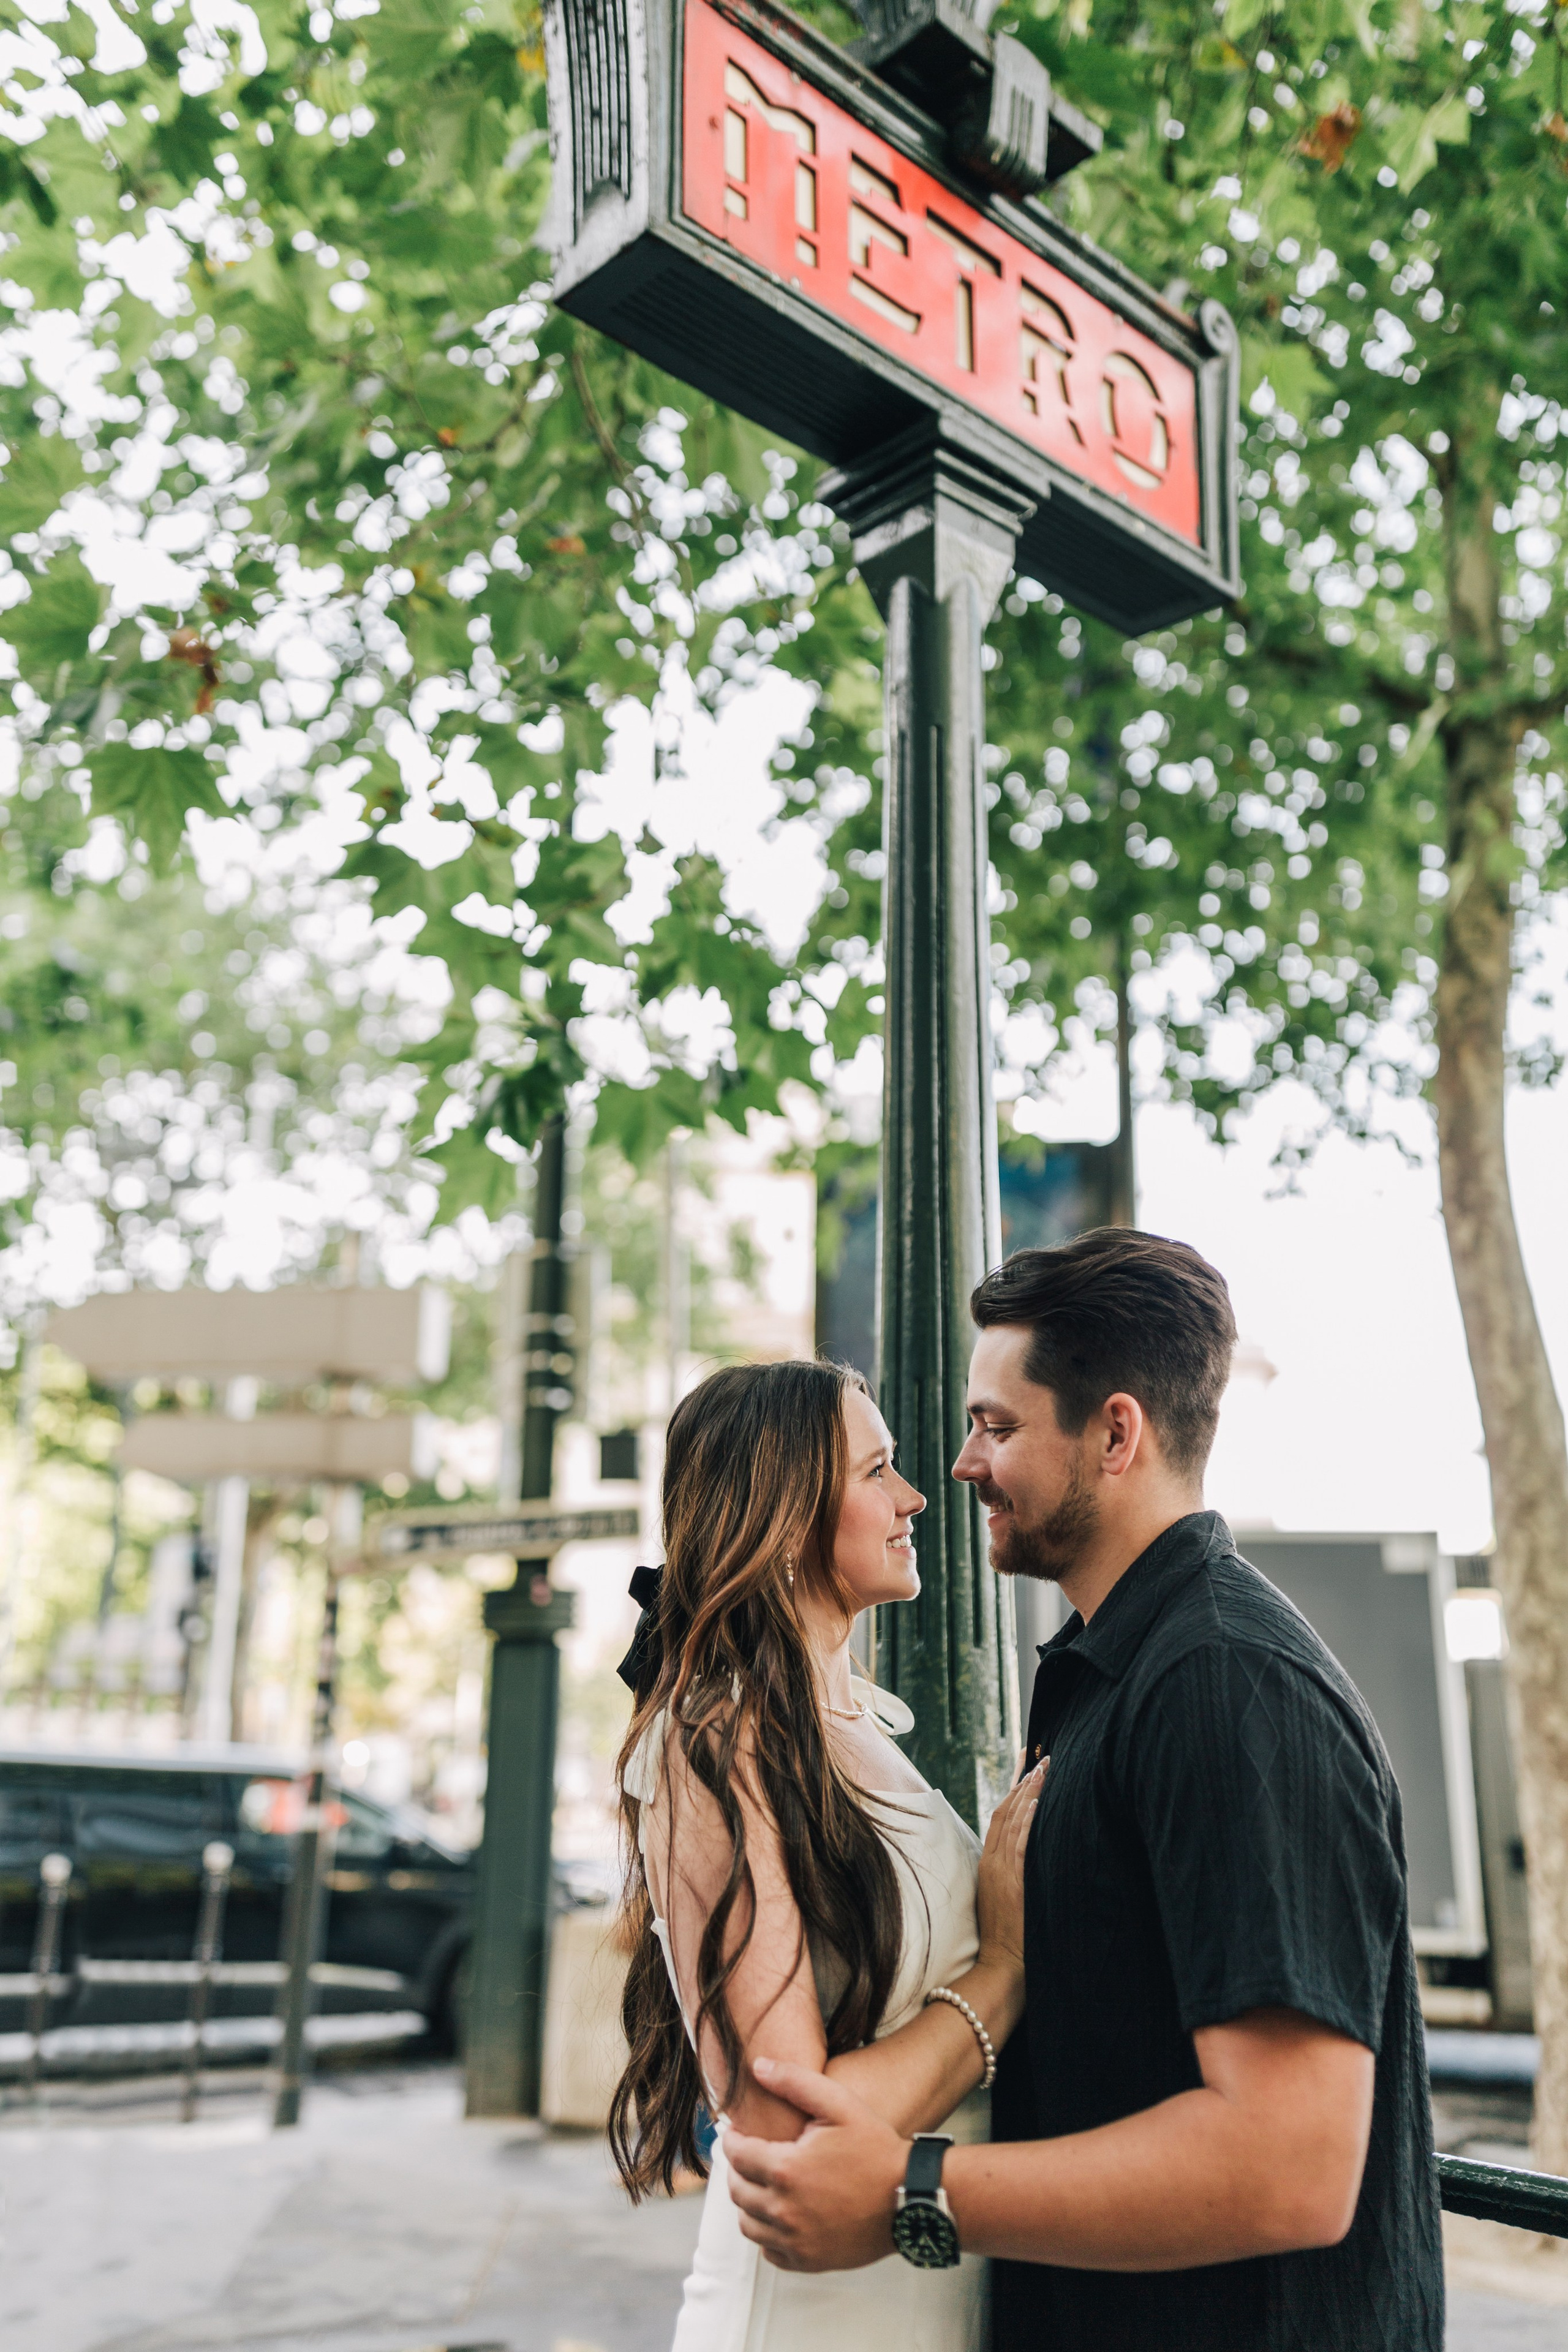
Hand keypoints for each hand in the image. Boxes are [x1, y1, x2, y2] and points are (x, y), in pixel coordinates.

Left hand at [723, 2059, 908, 2271]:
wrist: (910, 2197)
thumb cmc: (876, 2149)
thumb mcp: (839, 2104)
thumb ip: (794, 2082)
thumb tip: (758, 2066)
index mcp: (785, 2169)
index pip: (736, 2155)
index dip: (731, 2139)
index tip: (736, 2132)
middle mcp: (783, 2210)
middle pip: (737, 2190)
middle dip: (737, 2169)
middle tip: (750, 2155)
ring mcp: (795, 2241)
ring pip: (748, 2224)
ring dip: (748, 2202)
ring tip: (763, 2184)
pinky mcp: (809, 2260)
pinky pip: (770, 2251)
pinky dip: (767, 2234)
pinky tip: (781, 2214)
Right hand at [975, 1755, 1044, 1973]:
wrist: (1000, 1970)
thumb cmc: (1008, 1940)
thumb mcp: (1006, 1898)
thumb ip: (1012, 1873)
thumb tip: (1030, 1853)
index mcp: (988, 1864)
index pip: (1000, 1815)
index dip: (1014, 1787)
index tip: (1029, 1764)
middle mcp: (992, 1864)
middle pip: (1005, 1811)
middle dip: (1024, 1781)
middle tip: (1041, 1756)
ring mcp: (1001, 1873)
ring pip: (1012, 1823)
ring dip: (1029, 1794)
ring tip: (1045, 1769)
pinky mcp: (1013, 1886)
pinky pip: (1019, 1848)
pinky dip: (1026, 1824)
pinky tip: (1036, 1804)